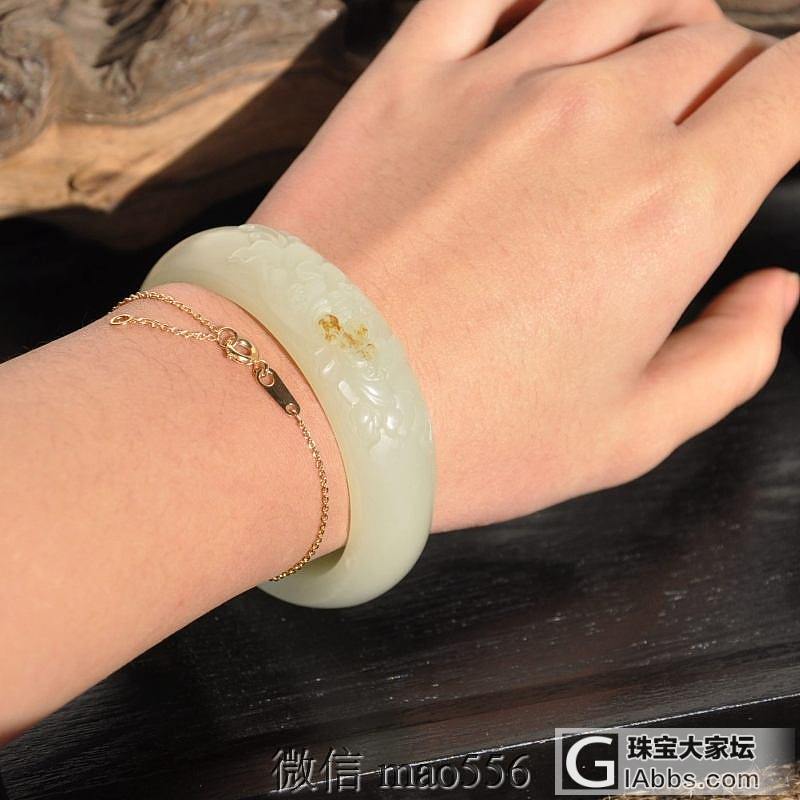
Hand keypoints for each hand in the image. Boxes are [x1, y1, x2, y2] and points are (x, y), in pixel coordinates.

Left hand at [252, 0, 799, 531]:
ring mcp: (493, 86)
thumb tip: (774, 292)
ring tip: (658, 51)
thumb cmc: (464, 436)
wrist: (308, 405)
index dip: (799, 101)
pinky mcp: (406, 81)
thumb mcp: (626, 436)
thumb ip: (729, 358)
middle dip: (732, 74)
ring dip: (661, 13)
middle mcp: (595, 120)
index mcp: (669, 206)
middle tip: (713, 121)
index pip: (787, 92)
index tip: (781, 131)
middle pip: (708, 44)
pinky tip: (548, 13)